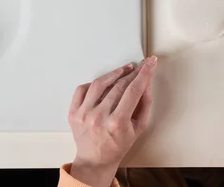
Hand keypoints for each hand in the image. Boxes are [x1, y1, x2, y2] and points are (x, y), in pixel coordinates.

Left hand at [68, 56, 156, 186]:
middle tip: (141, 66)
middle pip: (119, 85)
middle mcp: (99, 117)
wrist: (95, 160)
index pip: (134, 90)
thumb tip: (146, 82)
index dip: (144, 74)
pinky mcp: (73, 113)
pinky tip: (105, 81)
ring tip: (125, 69)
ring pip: (100, 83)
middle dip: (133, 72)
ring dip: (115, 73)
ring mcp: (84, 114)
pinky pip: (82, 89)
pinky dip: (94, 83)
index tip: (150, 63)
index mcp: (117, 123)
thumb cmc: (118, 145)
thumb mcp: (139, 127)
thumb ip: (145, 103)